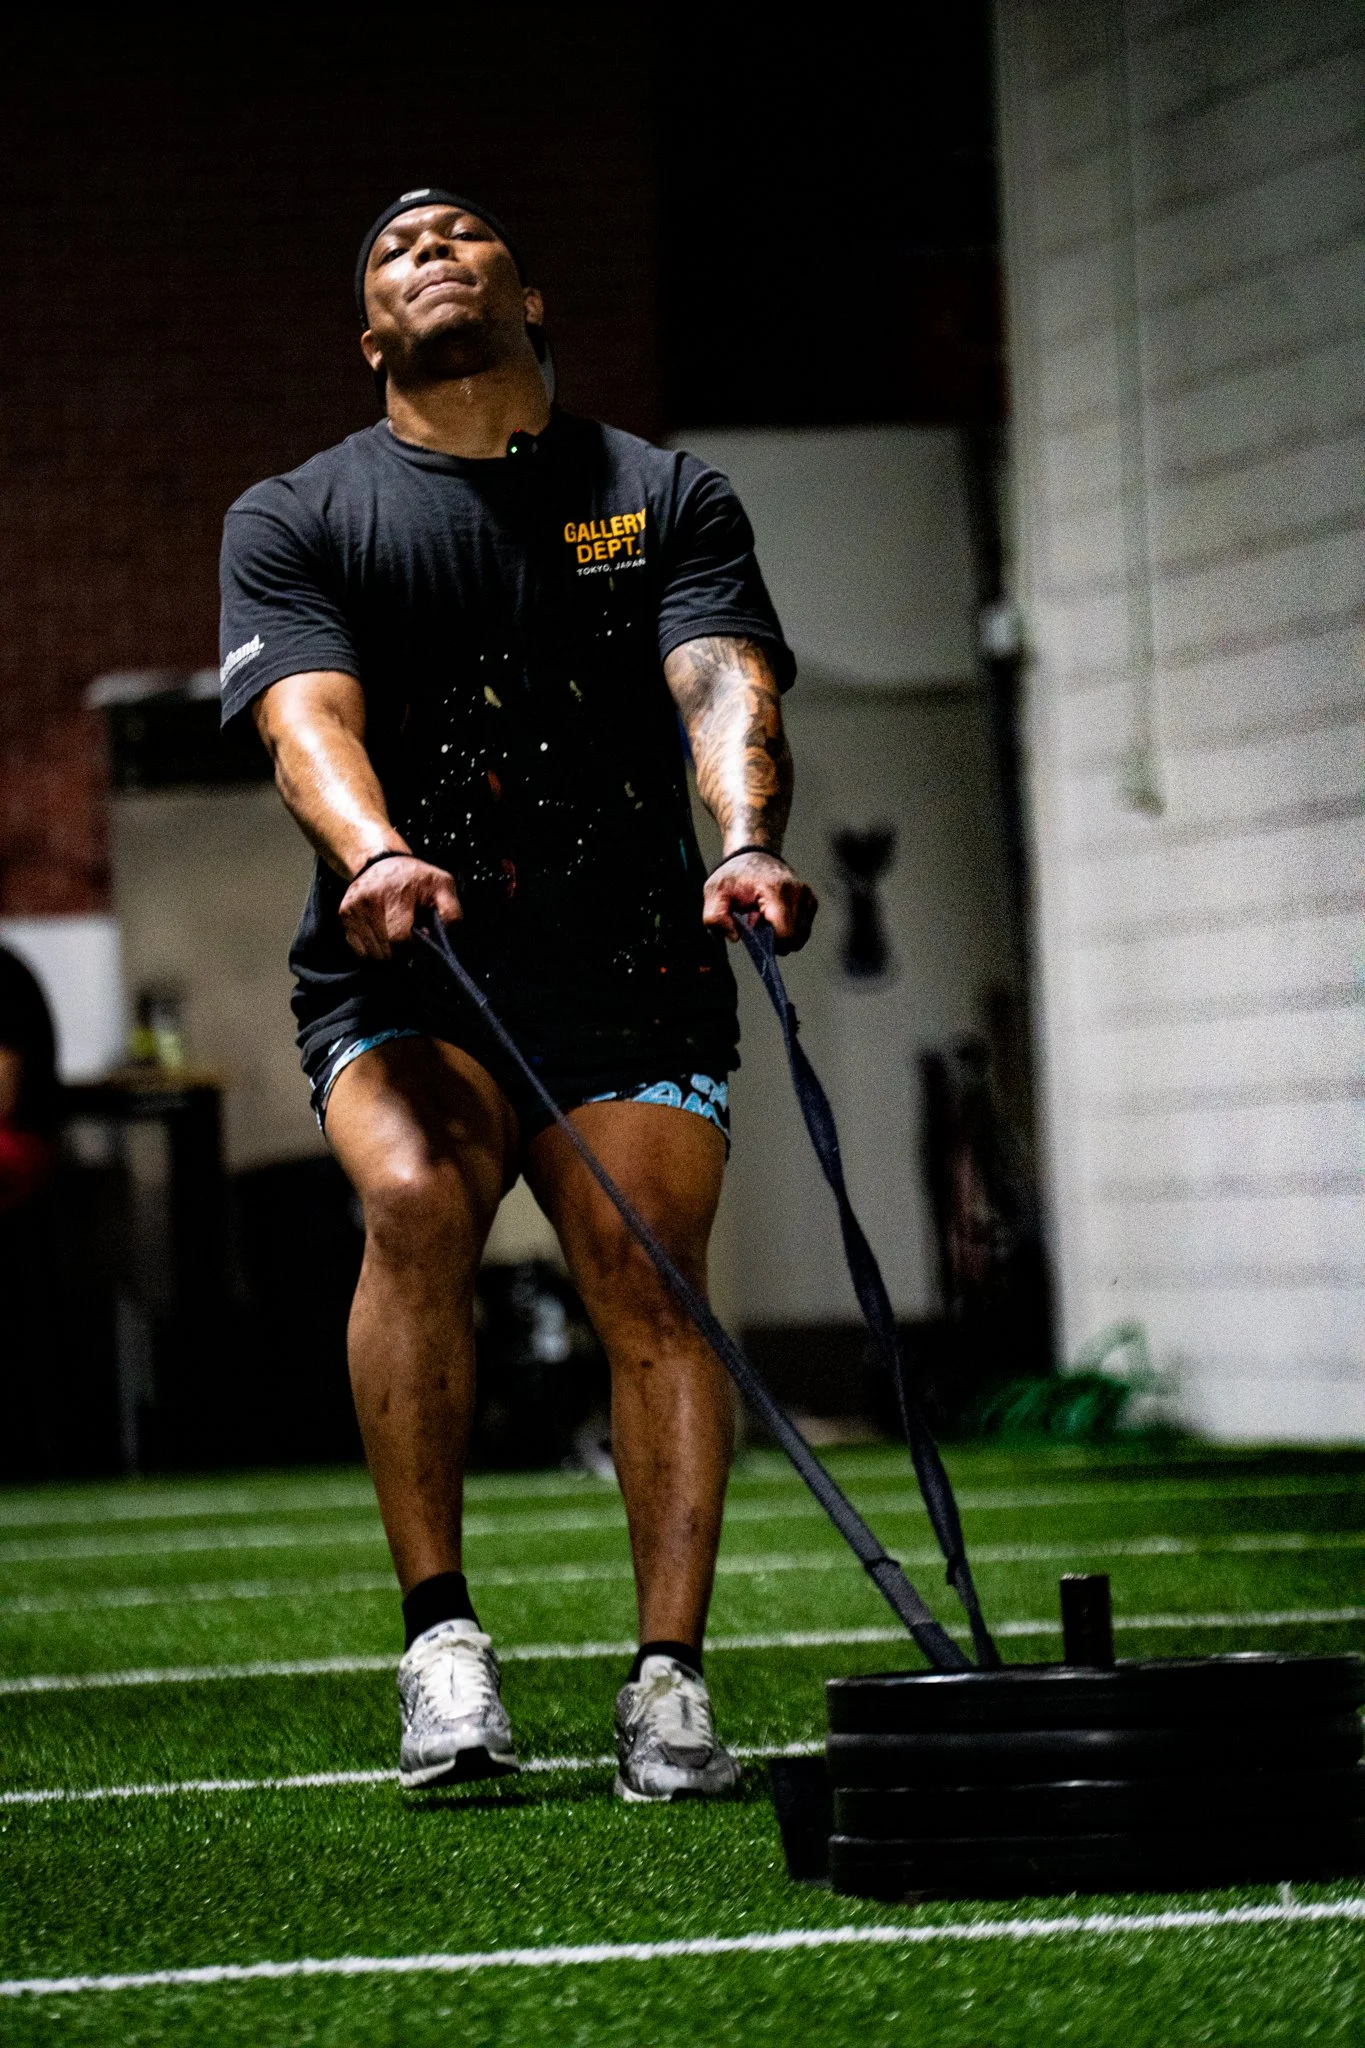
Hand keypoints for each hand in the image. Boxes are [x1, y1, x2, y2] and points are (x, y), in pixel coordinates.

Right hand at [338, 855, 461, 959]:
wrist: (380, 860)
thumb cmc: (416, 878)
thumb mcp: (443, 886)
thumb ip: (451, 914)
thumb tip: (442, 941)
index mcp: (396, 893)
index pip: (399, 939)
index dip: (413, 948)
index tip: (421, 937)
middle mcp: (369, 900)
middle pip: (384, 952)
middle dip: (401, 954)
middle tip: (409, 938)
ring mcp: (353, 908)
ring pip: (371, 956)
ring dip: (387, 953)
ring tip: (395, 934)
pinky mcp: (343, 915)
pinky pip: (359, 951)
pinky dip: (373, 950)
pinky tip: (382, 934)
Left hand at [703, 850, 816, 954]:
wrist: (752, 856)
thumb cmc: (734, 876)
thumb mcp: (714, 892)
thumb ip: (715, 917)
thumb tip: (736, 937)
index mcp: (776, 889)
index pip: (786, 933)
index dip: (769, 941)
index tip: (753, 925)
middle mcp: (798, 891)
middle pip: (795, 939)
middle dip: (774, 939)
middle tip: (757, 920)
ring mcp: (807, 896)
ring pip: (801, 936)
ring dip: (782, 934)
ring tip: (765, 917)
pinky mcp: (811, 900)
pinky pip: (804, 929)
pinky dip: (789, 928)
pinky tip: (774, 915)